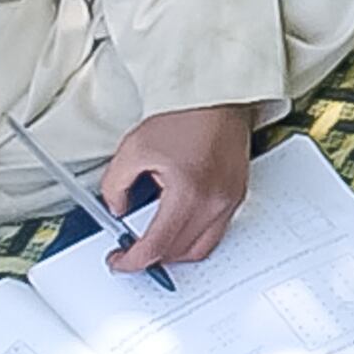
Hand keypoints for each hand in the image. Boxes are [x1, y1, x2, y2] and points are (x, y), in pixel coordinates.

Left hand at [99, 103, 263, 269]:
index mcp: (189, 193)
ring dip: (176, 251)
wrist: (217, 93)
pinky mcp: (238, 193)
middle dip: (152, 258)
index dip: (133, 261)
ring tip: (154, 239)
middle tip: (131, 250)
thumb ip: (115, 186)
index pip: (157, 247)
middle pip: (180, 253)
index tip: (119, 260)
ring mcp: (230, 200)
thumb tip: (117, 208)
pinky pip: (217, 231)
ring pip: (202, 248)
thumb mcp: (132, 148)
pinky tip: (178, 223)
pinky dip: (195, 236)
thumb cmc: (184, 113)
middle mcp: (215, 202)